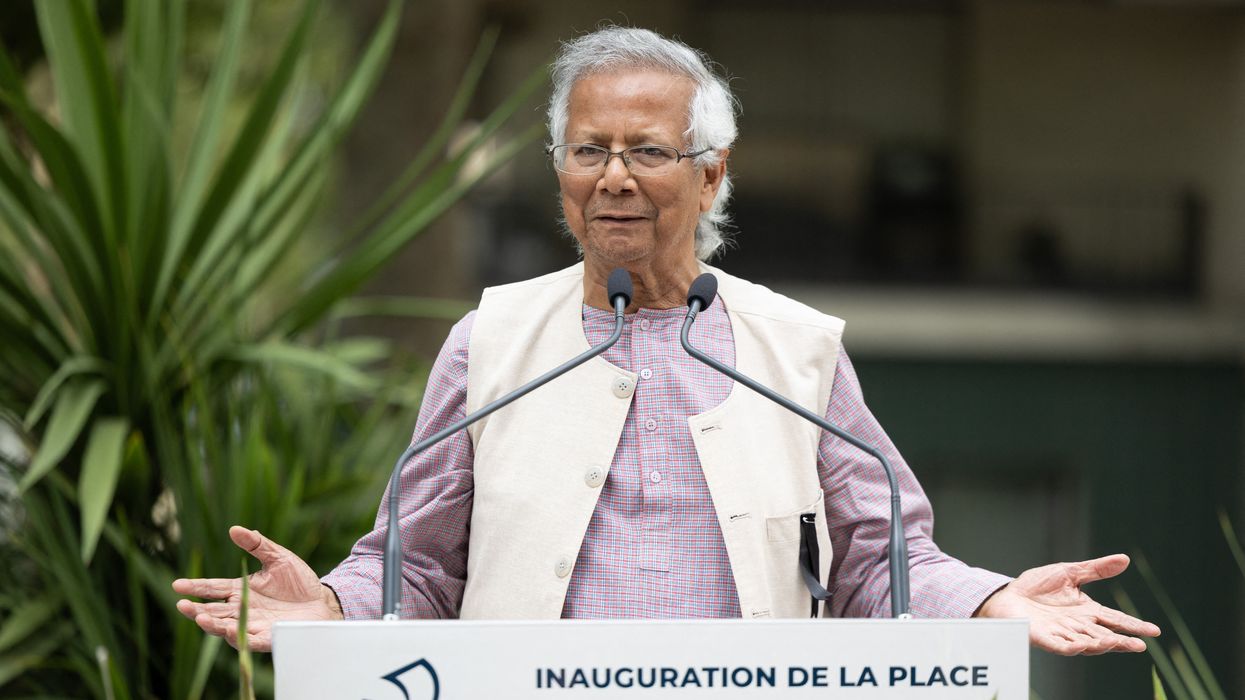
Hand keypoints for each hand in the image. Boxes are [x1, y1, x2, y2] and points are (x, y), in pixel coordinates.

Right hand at [172, 526, 342, 651]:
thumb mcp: (278, 557)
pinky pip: (249, 640)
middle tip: (182, 605)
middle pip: (213, 611)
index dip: (196, 587)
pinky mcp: (267, 637)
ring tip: (200, 618)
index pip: (213, 588)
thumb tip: (234, 529)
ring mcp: (253, 624)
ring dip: (212, 624)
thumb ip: (257, 545)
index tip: (177, 585)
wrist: (322, 601)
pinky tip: (228, 630)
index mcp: (241, 590)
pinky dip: (237, 637)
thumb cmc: (299, 580)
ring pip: (225, 627)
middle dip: (196, 609)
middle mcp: (243, 609)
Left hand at [976, 553, 1159, 654]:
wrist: (1007, 595)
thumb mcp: (1069, 573)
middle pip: (1104, 636)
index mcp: (1086, 611)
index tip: (1154, 631)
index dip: (1133, 625)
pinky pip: (1059, 646)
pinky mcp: (1043, 638)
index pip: (1115, 619)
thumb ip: (1096, 570)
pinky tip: (1080, 646)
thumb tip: (1125, 559)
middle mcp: (1077, 626)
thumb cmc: (1037, 586)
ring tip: (1115, 642)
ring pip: (1085, 643)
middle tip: (1140, 645)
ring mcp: (1061, 633)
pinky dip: (1070, 647)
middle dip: (1121, 641)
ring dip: (1100, 644)